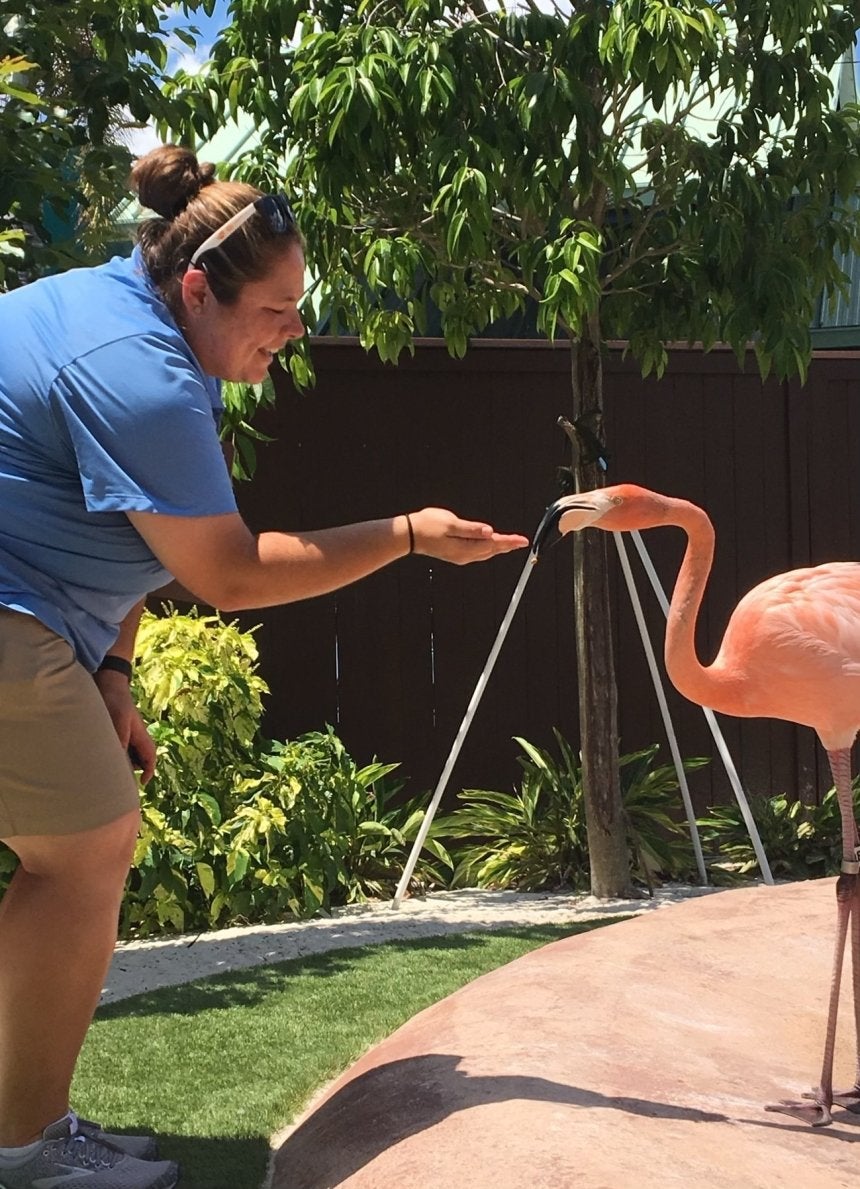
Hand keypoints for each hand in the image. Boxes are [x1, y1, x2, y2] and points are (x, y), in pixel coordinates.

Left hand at [93, 669, 156, 782]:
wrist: (107, 681)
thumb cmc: (114, 700)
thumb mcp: (117, 721)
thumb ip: (119, 741)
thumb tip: (116, 762)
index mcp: (140, 735)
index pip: (150, 758)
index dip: (149, 772)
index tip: (141, 784)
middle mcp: (134, 736)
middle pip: (137, 760)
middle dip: (130, 771)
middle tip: (118, 782)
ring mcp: (123, 732)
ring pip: (125, 754)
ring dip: (118, 761)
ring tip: (104, 768)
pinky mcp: (112, 729)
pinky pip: (114, 747)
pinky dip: (109, 753)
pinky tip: (96, 756)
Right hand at [408, 508, 529, 564]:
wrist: (409, 534)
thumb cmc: (427, 526)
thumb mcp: (451, 524)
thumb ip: (471, 529)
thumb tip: (489, 531)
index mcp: (465, 548)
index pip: (493, 544)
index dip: (510, 541)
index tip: (523, 540)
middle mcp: (464, 555)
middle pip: (492, 550)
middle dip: (507, 546)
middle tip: (522, 542)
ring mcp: (459, 556)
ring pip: (485, 552)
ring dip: (498, 548)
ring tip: (510, 544)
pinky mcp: (455, 553)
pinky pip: (477, 552)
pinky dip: (487, 548)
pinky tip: (489, 545)